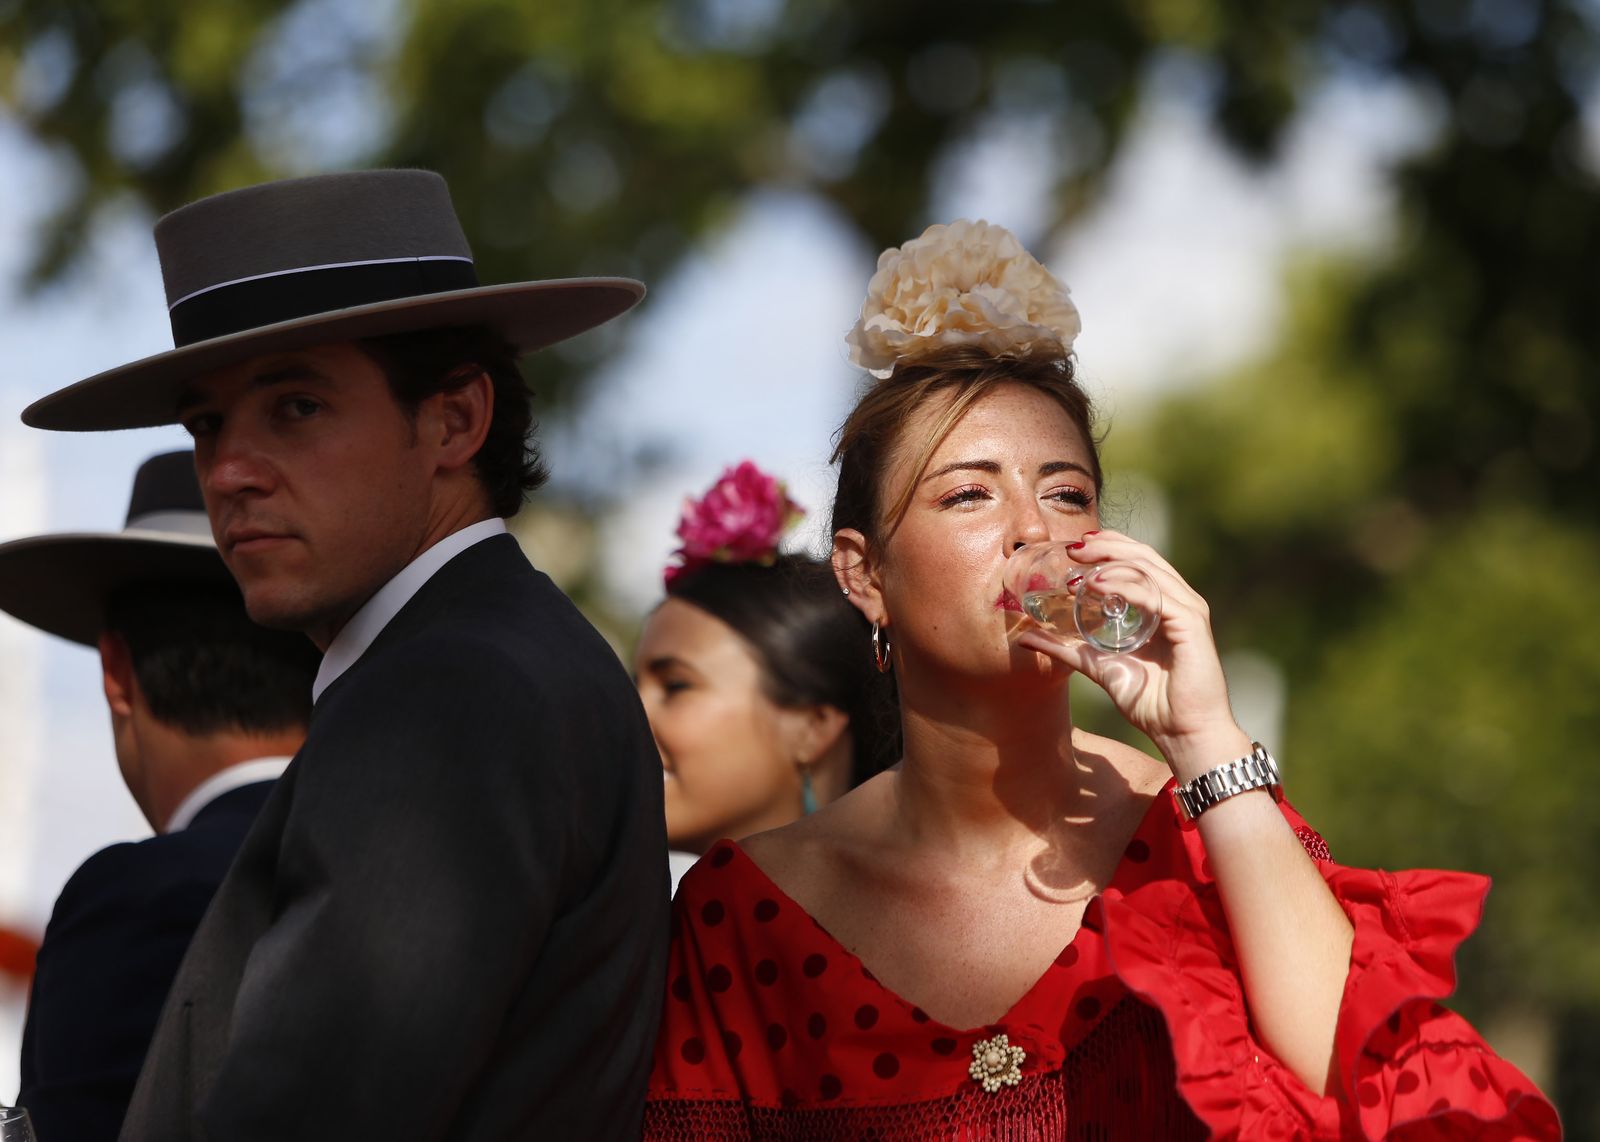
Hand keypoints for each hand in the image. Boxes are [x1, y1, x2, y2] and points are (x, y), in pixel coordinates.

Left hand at [1013, 530, 1243, 769]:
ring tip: (1081, 560)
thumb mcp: (1099, 667)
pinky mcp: (1192, 624)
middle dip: (1108, 545)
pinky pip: (1157, 596)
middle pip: (1144, 557)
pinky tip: (1100, 582)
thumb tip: (1026, 637)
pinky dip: (1127, 586)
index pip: (1138, 562)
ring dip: (1113, 560)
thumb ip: (1067, 651)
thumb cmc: (1150, 702)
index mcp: (1162, 606)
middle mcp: (1178, 602)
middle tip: (1074, 547)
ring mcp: (1188, 610)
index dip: (1108, 548)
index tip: (1074, 547)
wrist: (1183, 733)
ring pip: (1150, 569)